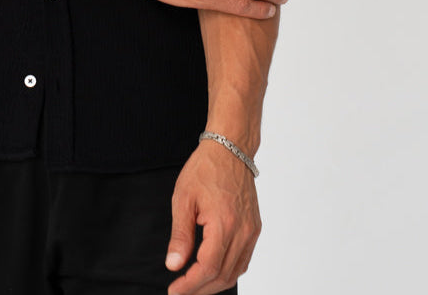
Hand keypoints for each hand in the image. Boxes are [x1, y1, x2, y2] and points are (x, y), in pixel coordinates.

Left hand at [165, 140, 260, 293]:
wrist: (230, 148)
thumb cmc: (205, 168)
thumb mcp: (183, 198)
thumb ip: (180, 235)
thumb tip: (173, 266)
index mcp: (224, 223)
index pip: (207, 268)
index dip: (190, 285)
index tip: (173, 291)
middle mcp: (242, 231)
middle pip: (222, 275)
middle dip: (200, 289)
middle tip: (180, 291)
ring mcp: (251, 231)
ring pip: (235, 272)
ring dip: (214, 284)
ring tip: (194, 285)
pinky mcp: (254, 228)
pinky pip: (243, 260)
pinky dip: (228, 272)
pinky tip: (213, 272)